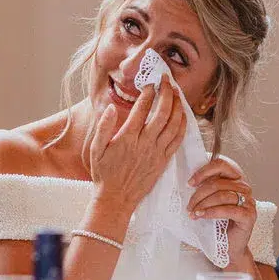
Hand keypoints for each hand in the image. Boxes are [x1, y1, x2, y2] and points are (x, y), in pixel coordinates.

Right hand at [82, 77, 185, 219]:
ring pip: (173, 125)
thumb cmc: (104, 174)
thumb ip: (103, 127)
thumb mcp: (95, 150)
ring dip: (177, 107)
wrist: (116, 199)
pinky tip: (183, 116)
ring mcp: (156, 153)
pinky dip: (182, 125)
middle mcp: (145, 144)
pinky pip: (177, 140)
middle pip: (162, 113)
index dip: (149, 93)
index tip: (150, 83)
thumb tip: (112, 107)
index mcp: (127, 138)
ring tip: (177, 93)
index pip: (142, 109)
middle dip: (167, 93)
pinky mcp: (163, 161)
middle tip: (168, 81)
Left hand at [187, 154, 258, 268]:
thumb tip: (187, 181)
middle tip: (189, 205)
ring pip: (222, 195)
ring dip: (203, 204)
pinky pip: (229, 210)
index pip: (221, 164)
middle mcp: (244, 187)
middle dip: (199, 194)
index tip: (190, 183)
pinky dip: (212, 212)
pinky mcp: (249, 215)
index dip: (204, 171)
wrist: (228, 246)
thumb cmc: (218, 223)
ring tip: (193, 212)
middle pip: (218, 182)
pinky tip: (202, 216)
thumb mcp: (209, 201)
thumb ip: (205, 188)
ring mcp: (248, 201)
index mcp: (234, 179)